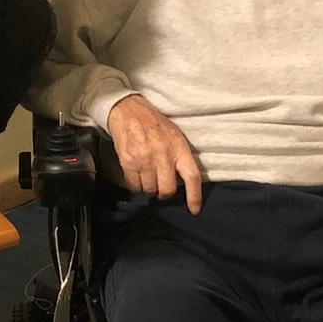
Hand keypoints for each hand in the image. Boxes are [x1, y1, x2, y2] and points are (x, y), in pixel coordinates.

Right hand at [106, 94, 202, 212]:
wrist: (128, 111)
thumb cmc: (154, 125)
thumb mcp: (175, 136)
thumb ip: (180, 157)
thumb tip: (182, 182)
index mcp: (179, 148)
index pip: (192, 177)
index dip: (194, 197)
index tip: (194, 210)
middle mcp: (163, 155)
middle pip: (167, 190)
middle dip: (164, 193)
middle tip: (161, 188)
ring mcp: (145, 160)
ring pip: (150, 190)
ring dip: (149, 189)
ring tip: (148, 178)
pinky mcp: (129, 162)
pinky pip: (134, 186)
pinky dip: (136, 187)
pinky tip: (137, 178)